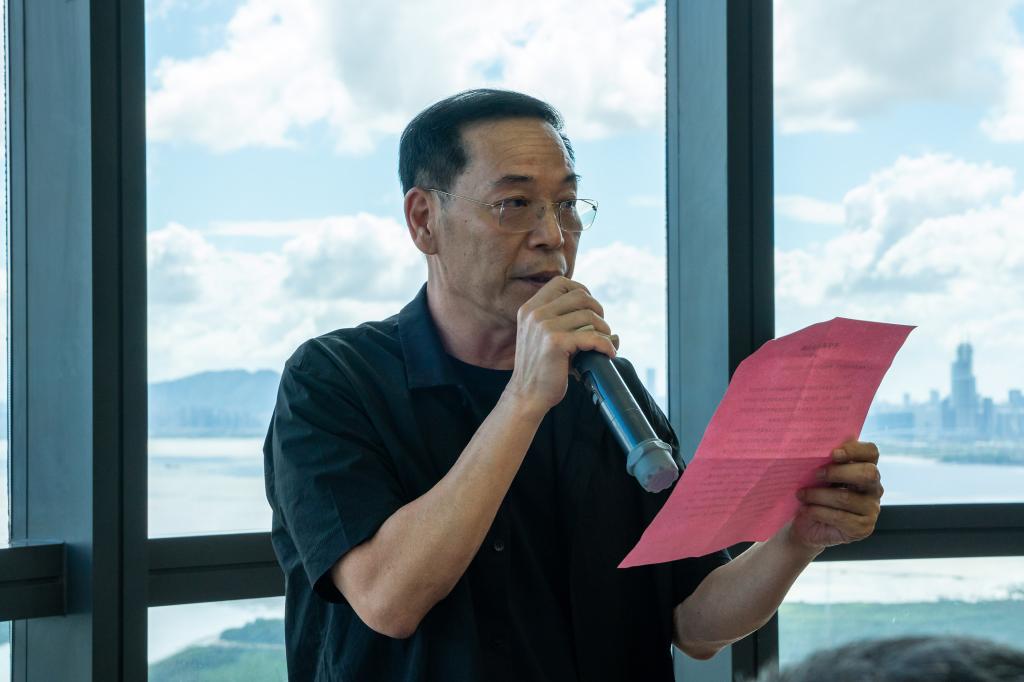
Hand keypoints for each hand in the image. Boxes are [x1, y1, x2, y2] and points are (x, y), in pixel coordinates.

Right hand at [505, 276, 616, 414]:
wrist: (527, 396)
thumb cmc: (541, 369)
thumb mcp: (544, 338)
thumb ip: (564, 322)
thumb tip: (606, 322)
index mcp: (529, 308)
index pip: (561, 283)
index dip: (581, 290)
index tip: (590, 308)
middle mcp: (535, 313)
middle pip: (580, 296)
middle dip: (597, 310)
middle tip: (601, 328)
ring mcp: (544, 326)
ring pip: (589, 316)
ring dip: (604, 329)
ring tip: (605, 342)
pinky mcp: (555, 342)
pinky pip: (592, 336)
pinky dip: (606, 345)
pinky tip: (609, 353)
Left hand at [787, 440, 883, 550]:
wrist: (807, 525)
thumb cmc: (814, 492)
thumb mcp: (818, 473)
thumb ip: (826, 457)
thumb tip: (823, 438)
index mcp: (866, 467)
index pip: (871, 452)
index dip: (854, 450)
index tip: (832, 454)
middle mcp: (874, 487)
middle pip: (867, 473)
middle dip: (838, 472)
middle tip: (816, 474)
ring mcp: (871, 509)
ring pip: (846, 497)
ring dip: (818, 495)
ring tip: (801, 494)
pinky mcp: (863, 528)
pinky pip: (840, 517)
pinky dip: (818, 512)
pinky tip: (805, 510)